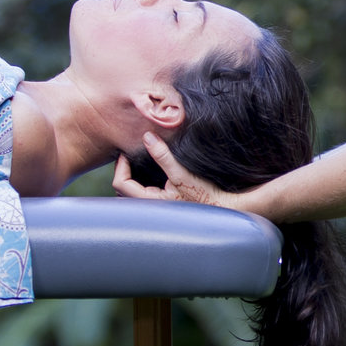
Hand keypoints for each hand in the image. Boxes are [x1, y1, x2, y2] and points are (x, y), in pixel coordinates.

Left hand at [112, 130, 240, 208]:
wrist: (224, 208)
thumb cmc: (205, 195)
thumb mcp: (182, 174)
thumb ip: (163, 156)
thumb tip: (147, 137)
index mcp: (149, 202)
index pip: (121, 183)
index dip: (121, 164)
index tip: (127, 151)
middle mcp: (149, 208)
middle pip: (122, 190)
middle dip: (123, 171)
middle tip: (130, 155)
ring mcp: (156, 209)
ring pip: (132, 194)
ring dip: (132, 178)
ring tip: (138, 162)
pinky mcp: (163, 206)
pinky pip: (143, 195)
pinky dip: (141, 183)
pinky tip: (151, 173)